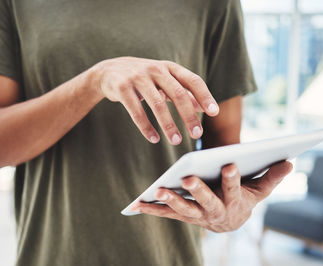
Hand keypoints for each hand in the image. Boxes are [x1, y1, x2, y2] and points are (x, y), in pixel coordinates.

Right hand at [92, 57, 218, 144]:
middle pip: (177, 94)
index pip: (192, 80)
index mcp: (169, 67)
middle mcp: (155, 70)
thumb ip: (183, 91)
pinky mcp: (122, 88)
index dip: (204, 96)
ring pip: (157, 104)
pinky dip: (146, 127)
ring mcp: (137, 77)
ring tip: (176, 141)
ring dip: (168, 125)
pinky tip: (154, 139)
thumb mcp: (164, 80)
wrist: (109, 71)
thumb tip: (204, 107)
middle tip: (197, 134)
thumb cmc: (144, 78)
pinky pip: (136, 111)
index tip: (214, 113)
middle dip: (188, 116)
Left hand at [132, 161, 292, 231]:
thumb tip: (289, 161)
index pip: (235, 190)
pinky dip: (152, 209)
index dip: (233, 179)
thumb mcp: (260, 189)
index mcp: (234, 203)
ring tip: (158, 190)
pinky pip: (166, 214)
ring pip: (184, 209)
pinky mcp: (183, 216)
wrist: (231, 221)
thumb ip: (272, 176)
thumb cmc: (245, 198)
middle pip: (206, 202)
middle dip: (198, 191)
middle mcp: (215, 212)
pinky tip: (136, 204)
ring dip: (171, 201)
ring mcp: (197, 216)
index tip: (231, 164)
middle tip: (187, 179)